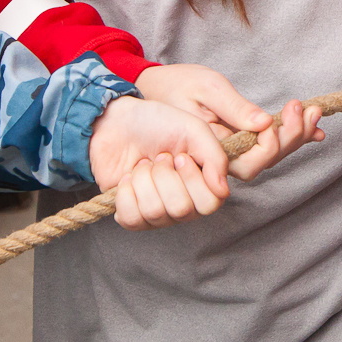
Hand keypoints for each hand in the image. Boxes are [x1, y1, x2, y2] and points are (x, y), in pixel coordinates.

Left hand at [89, 95, 236, 228]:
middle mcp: (184, 205)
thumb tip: (223, 190)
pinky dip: (126, 192)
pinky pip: (131, 218)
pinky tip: (128, 178)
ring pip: (154, 212)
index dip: (192, 179)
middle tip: (159, 157)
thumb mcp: (194, 130)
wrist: (119, 124)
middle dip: (164, 175)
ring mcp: (158, 214)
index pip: (210, 204)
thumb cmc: (158, 125)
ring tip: (143, 164)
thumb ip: (216, 157)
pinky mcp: (132, 217)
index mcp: (204, 186)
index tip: (181, 156)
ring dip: (144, 179)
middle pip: (180, 209)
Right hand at [132, 64, 322, 181]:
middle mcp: (220, 158)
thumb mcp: (206, 88)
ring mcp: (228, 151)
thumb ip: (234, 108)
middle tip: (308, 109)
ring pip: (268, 155)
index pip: (251, 161)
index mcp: (209, 150)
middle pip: (265, 161)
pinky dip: (289, 134)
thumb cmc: (175, 85)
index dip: (272, 142)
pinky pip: (264, 145)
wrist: (153, 88)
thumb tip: (263, 123)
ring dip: (294, 135)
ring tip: (313, 113)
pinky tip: (311, 127)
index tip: (282, 112)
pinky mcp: (234, 140)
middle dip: (291, 136)